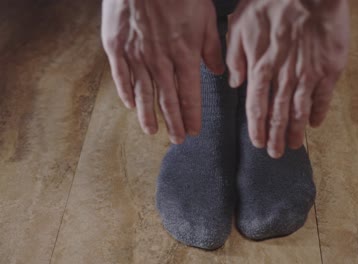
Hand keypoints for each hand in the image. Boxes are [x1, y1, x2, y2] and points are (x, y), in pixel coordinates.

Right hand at [101, 0, 223, 142]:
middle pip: (167, 100)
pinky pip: (121, 76)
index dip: (191, 116)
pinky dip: (126, 92)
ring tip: (153, 131)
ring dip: (149, 115)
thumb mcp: (205, 16)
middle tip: (176, 140)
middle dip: (173, 123)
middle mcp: (160, 61)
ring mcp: (136, 55)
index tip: (193, 132)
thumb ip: (212, 48)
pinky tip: (130, 105)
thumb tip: (219, 73)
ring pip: (143, 93)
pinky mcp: (116, 46)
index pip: (190, 95)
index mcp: (185, 54)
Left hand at [227, 0, 348, 157]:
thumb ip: (235, 57)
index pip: (256, 107)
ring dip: (295, 131)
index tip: (257, 142)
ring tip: (294, 146)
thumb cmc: (271, 2)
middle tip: (275, 154)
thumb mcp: (240, 25)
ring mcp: (308, 75)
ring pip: (299, 112)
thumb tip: (234, 83)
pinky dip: (319, 112)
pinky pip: (324, 98)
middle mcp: (284, 77)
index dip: (257, 128)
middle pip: (278, 115)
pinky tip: (316, 124)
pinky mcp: (330, 69)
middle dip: (275, 137)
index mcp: (260, 68)